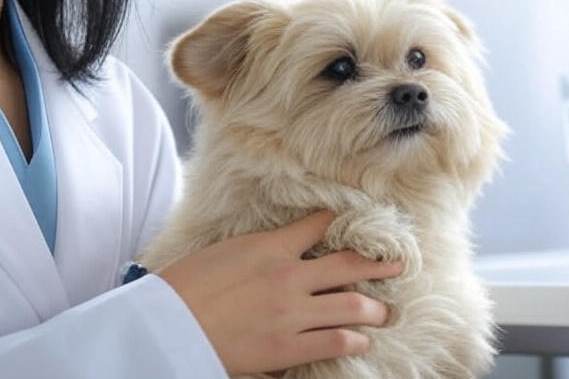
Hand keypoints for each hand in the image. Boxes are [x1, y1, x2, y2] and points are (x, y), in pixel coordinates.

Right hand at [156, 211, 400, 376]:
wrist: (169, 323)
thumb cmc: (187, 285)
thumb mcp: (224, 253)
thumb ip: (258, 252)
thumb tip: (280, 250)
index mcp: (270, 247)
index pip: (317, 226)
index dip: (340, 222)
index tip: (357, 222)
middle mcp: (289, 276)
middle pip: (348, 265)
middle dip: (378, 264)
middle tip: (398, 265)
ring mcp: (291, 313)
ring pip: (351, 306)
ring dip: (373, 309)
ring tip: (385, 312)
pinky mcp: (287, 347)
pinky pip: (335, 342)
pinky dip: (352, 340)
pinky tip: (359, 340)